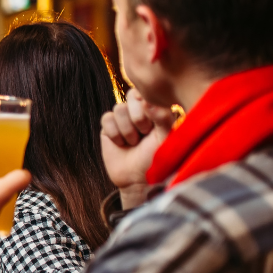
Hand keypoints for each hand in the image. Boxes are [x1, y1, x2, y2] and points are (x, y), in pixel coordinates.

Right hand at [100, 89, 176, 207]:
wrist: (137, 180)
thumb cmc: (156, 159)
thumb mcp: (166, 137)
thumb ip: (162, 116)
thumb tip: (147, 100)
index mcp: (155, 110)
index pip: (146, 92)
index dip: (147, 107)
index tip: (154, 126)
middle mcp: (138, 112)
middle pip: (131, 97)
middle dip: (138, 119)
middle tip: (144, 135)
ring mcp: (122, 119)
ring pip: (118, 109)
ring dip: (127, 130)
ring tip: (133, 143)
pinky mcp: (108, 127)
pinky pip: (106, 119)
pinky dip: (115, 134)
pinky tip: (121, 144)